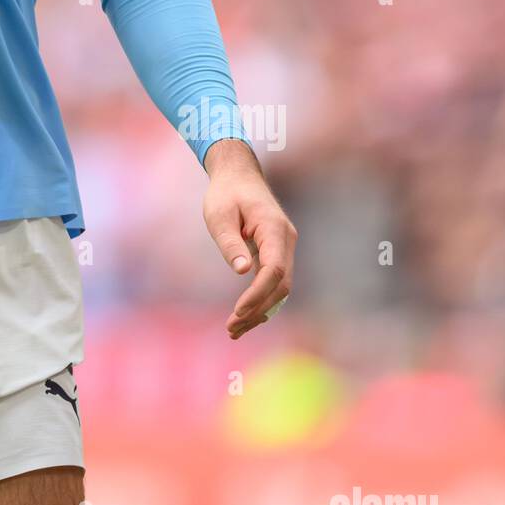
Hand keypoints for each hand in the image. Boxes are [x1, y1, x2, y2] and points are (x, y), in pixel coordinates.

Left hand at [202, 139, 296, 339]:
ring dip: (260, 310)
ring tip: (234, 330)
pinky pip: (273, 281)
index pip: (273, 270)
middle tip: (231, 328)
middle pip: (281, 284)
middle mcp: (286, 240)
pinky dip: (261, 299)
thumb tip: (243, 271)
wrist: (237, 175)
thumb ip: (230, 242)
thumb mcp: (219, 214)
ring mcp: (284, 247)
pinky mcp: (276, 252)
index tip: (238, 311)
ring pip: (280, 287)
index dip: (258, 294)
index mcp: (274, 229)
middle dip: (258, 309)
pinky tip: (243, 316)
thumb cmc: (226, 193)